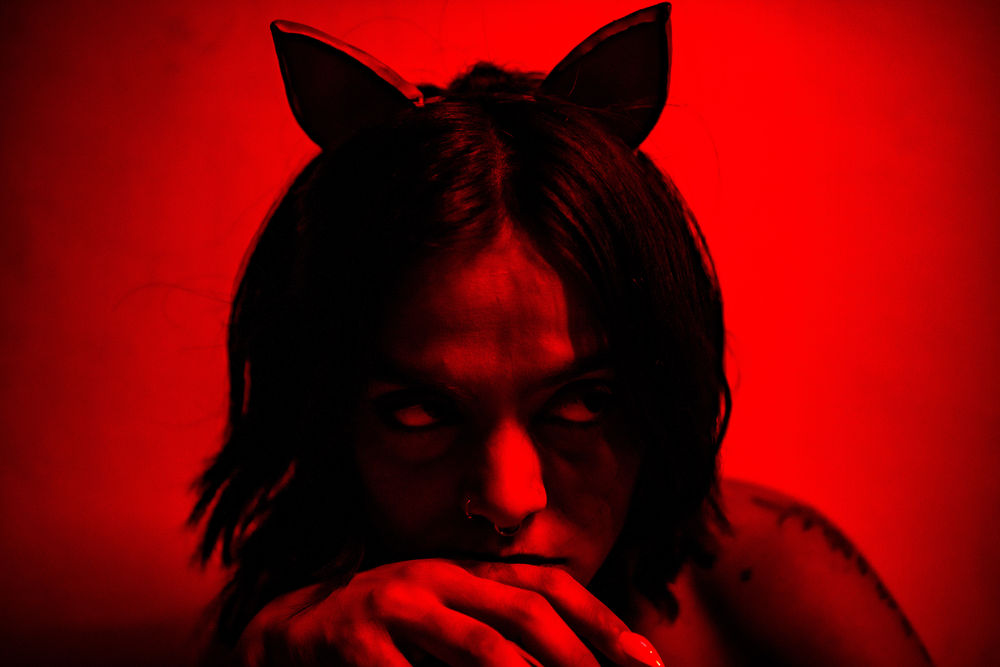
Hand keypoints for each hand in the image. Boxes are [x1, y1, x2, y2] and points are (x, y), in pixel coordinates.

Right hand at [232, 559, 664, 666]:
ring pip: (482, 648)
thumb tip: (574, 658)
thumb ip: (495, 630)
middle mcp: (435, 577)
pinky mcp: (353, 643)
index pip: (548, 585)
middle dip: (580, 657)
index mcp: (462, 572)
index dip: (602, 621)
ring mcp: (393, 605)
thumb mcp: (443, 623)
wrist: (286, 635)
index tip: (649, 662)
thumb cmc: (382, 636)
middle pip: (525, 612)